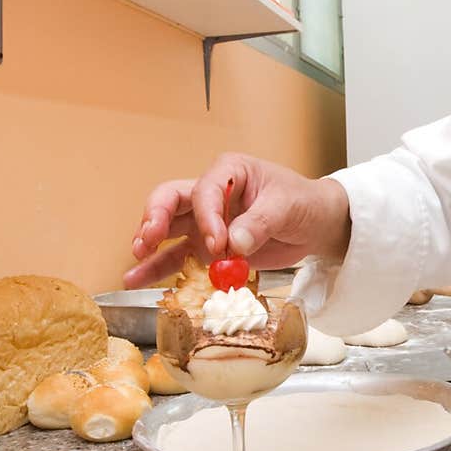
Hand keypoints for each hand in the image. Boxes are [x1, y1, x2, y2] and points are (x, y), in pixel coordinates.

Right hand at [124, 154, 350, 288]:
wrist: (315, 225)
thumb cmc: (303, 203)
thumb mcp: (287, 207)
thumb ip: (260, 223)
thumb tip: (234, 244)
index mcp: (230, 172)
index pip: (205, 190)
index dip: (206, 216)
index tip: (218, 242)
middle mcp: (211, 194)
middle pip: (171, 199)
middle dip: (156, 218)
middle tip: (149, 240)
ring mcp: (205, 221)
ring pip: (167, 227)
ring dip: (148, 243)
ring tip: (135, 261)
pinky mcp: (206, 247)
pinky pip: (177, 255)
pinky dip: (158, 267)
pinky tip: (137, 279)